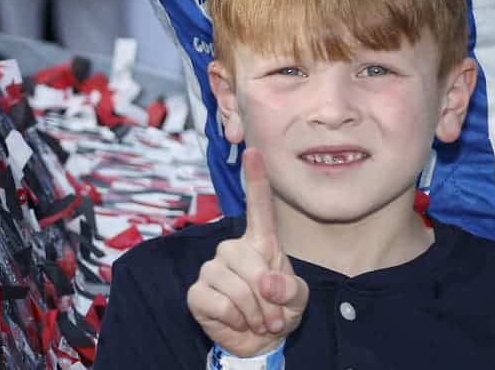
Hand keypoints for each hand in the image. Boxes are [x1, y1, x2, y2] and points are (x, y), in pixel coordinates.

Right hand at [186, 150, 307, 357]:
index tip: (253, 151)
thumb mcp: (297, 300)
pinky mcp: (197, 292)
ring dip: (253, 312)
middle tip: (273, 315)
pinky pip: (218, 302)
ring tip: (257, 320)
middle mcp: (233, 249)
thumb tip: (265, 283)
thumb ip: (290, 289)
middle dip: (267, 295)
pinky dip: (234, 319)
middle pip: (249, 259)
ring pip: (235, 285)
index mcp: (260, 242)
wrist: (259, 344)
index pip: (258, 206)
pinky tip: (236, 321)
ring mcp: (212, 268)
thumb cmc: (278, 312)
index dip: (255, 178)